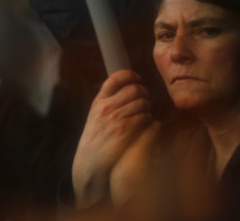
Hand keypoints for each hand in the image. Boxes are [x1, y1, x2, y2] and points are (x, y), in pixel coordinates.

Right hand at [72, 69, 153, 208]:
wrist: (90, 164)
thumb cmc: (95, 141)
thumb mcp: (96, 117)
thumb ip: (108, 103)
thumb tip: (127, 89)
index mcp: (99, 102)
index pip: (116, 78)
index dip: (130, 75)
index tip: (137, 79)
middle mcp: (107, 107)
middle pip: (135, 89)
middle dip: (143, 93)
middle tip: (145, 100)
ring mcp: (117, 118)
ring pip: (143, 103)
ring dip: (147, 108)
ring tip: (144, 115)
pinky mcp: (127, 131)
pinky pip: (146, 118)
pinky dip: (149, 121)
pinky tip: (146, 126)